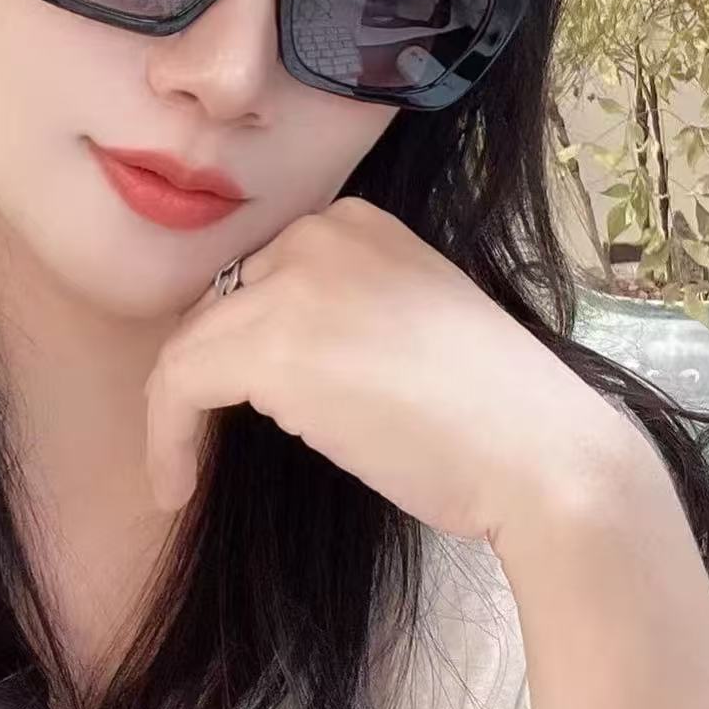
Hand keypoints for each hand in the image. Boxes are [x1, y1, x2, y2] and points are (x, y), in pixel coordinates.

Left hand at [144, 195, 651, 551]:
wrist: (543, 454)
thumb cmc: (490, 417)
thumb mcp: (404, 326)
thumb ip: (338, 316)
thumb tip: (265, 362)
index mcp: (356, 222)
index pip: (254, 278)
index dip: (231, 348)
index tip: (227, 407)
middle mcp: (320, 233)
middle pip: (215, 308)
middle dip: (202, 378)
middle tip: (197, 445)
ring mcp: (294, 282)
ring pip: (187, 347)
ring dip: (174, 417)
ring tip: (179, 476)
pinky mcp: (271, 345)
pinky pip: (178, 385)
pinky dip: (165, 438)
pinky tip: (175, 486)